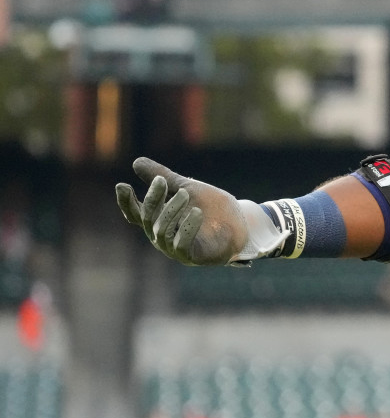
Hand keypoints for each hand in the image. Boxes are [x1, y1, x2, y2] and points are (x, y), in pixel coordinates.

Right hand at [116, 157, 247, 265]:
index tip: (122, 185)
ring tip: (186, 193)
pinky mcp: (190, 256)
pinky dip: (187, 227)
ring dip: (171, 210)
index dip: (126, 202)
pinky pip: (181, 244)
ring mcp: (173, 248)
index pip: (134, 213)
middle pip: (147, 217)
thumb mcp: (186, 188)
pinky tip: (197, 212)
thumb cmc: (211, 208)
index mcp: (157, 220)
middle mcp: (160, 235)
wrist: (240, 224)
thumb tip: (136, 161)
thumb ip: (164, 178)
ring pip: (161, 230)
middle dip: (153, 198)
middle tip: (163, 180)